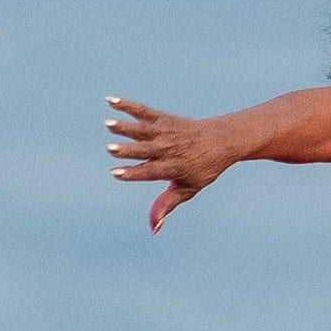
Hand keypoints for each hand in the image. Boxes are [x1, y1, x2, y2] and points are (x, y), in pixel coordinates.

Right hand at [104, 97, 236, 232]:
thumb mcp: (189, 188)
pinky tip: (110, 101)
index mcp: (173, 168)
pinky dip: (127, 105)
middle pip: (144, 150)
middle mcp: (168, 149)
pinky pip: (143, 111)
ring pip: (142, 130)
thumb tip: (154, 229)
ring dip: (124, 127)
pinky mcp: (163, 119)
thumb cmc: (204, 168)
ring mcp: (165, 132)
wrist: (222, 140)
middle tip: (110, 149)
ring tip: (108, 125)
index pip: (150, 172)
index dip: (133, 173)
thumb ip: (167, 204)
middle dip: (127, 150)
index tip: (115, 173)